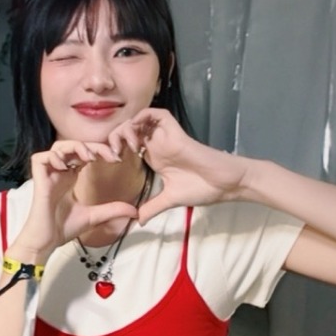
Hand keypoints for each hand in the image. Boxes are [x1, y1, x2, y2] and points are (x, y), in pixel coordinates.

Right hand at [13, 140, 137, 256]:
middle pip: (72, 146)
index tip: (115, 159)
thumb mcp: (94, 216)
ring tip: (88, 157)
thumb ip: (112, 210)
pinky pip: (40, 158)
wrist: (47, 242)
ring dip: (74, 147)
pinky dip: (53, 157)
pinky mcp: (38, 181)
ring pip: (56, 147)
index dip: (99, 151)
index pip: (84, 154)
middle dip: (92, 146)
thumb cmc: (63, 229)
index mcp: (70, 178)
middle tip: (109, 155)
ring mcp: (48, 175)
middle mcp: (59, 173)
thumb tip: (135, 212)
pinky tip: (65, 167)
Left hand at [107, 108, 248, 222]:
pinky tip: (136, 135)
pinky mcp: (174, 130)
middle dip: (114, 138)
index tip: (110, 163)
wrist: (225, 184)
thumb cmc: (202, 189)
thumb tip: (138, 222)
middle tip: (113, 155)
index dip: (114, 149)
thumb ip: (153, 208)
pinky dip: (141, 118)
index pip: (127, 145)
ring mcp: (164, 136)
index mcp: (154, 157)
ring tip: (125, 148)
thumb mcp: (170, 200)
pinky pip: (155, 113)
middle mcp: (156, 144)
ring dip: (125, 129)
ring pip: (137, 120)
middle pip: (127, 130)